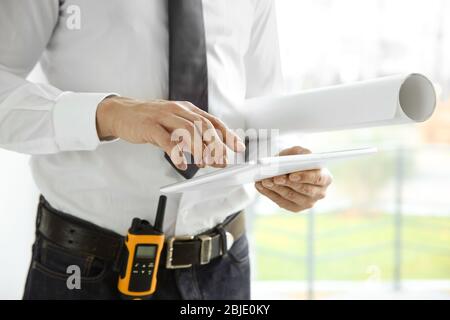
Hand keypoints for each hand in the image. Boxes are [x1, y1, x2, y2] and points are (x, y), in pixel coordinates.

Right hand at [96, 96, 245, 169]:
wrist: (121, 112)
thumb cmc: (151, 120)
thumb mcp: (174, 123)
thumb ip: (191, 135)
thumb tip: (210, 153)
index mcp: (187, 109)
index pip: (213, 121)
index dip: (227, 134)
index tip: (238, 148)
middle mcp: (178, 110)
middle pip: (204, 126)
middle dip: (216, 145)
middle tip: (222, 162)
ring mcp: (163, 116)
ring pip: (188, 131)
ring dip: (199, 150)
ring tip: (204, 164)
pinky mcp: (149, 126)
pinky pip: (166, 141)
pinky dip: (176, 154)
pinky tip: (181, 164)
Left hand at [255, 146, 331, 212]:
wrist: (289, 170)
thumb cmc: (296, 160)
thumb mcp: (298, 152)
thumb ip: (301, 152)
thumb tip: (302, 155)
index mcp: (325, 178)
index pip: (317, 178)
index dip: (304, 177)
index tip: (292, 175)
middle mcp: (319, 193)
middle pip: (303, 190)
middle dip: (287, 183)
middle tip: (275, 178)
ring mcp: (308, 202)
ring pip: (290, 196)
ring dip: (276, 188)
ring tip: (265, 181)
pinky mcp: (296, 208)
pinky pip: (282, 202)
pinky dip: (270, 194)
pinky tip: (261, 186)